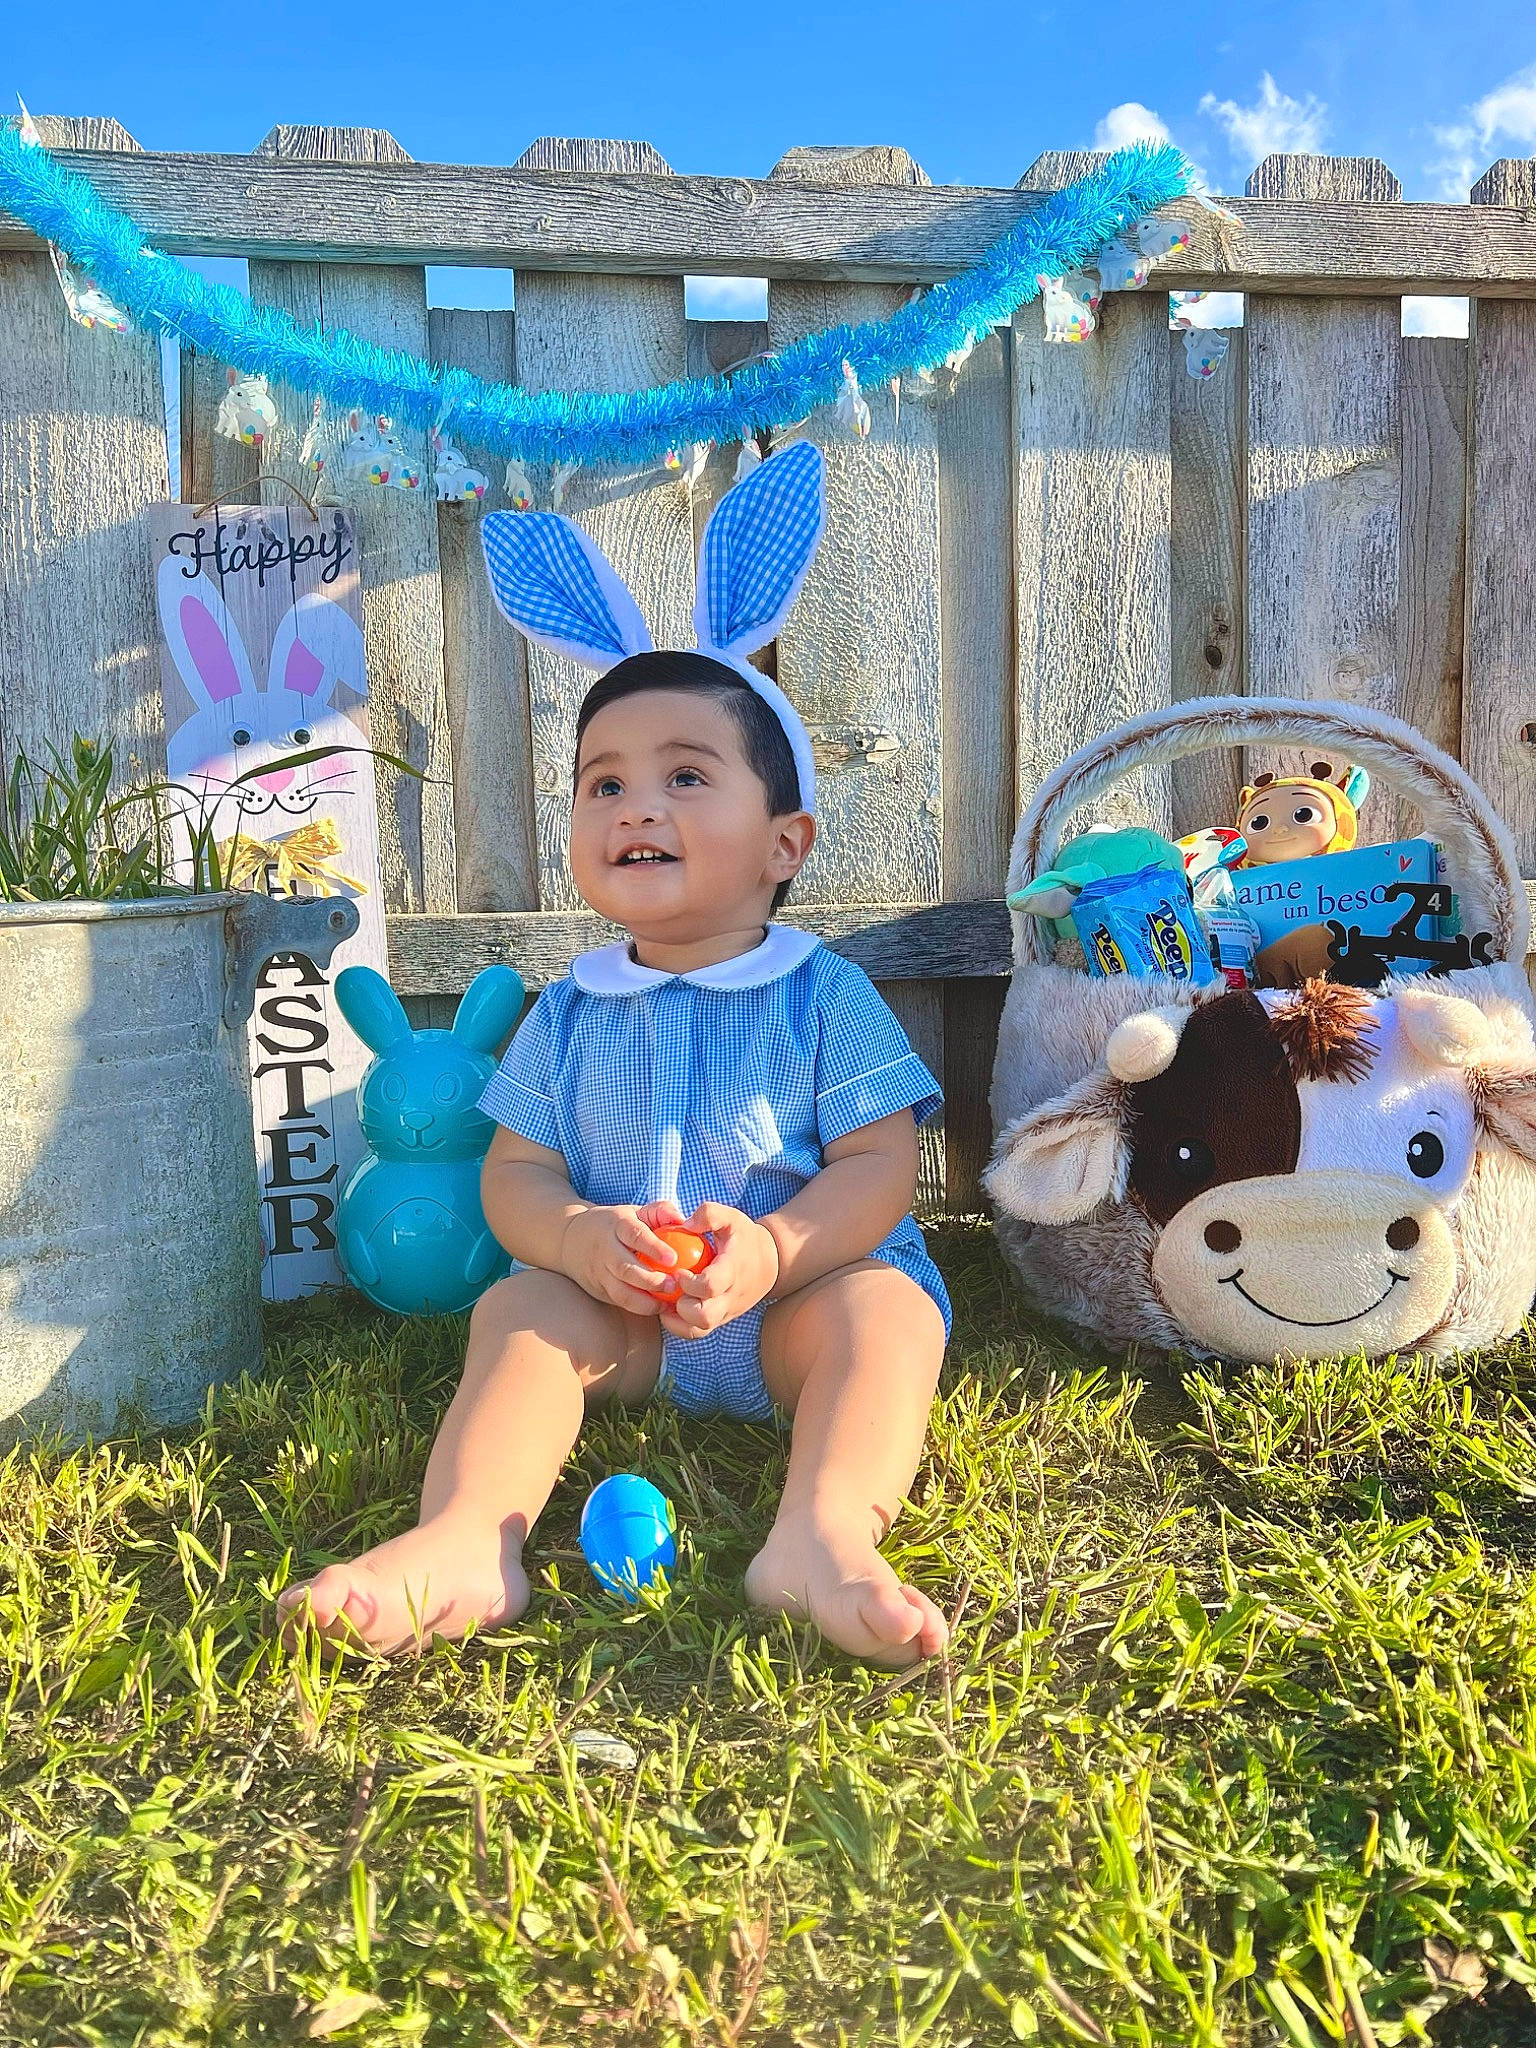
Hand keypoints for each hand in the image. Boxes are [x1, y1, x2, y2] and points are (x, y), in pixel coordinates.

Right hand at [559, 1205, 685, 1315]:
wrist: (571, 1239)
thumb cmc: (617, 1224)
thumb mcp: (635, 1212)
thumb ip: (660, 1211)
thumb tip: (683, 1221)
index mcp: (616, 1225)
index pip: (634, 1235)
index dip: (654, 1247)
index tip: (673, 1258)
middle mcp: (605, 1250)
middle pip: (626, 1268)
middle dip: (651, 1280)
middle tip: (674, 1285)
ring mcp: (600, 1273)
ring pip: (621, 1292)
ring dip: (646, 1301)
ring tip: (668, 1302)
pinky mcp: (600, 1290)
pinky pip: (620, 1302)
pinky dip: (640, 1308)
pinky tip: (660, 1308)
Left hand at [661, 1202, 779, 1339]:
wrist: (769, 1263)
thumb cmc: (744, 1237)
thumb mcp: (731, 1217)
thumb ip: (709, 1214)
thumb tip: (685, 1224)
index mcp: (732, 1271)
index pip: (710, 1286)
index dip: (689, 1282)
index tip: (678, 1271)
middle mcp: (730, 1296)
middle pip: (704, 1317)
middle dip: (682, 1306)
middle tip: (673, 1289)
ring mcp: (725, 1311)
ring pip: (699, 1330)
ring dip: (678, 1319)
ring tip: (668, 1299)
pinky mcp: (719, 1318)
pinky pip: (696, 1332)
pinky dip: (679, 1326)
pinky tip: (669, 1308)